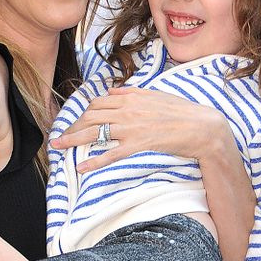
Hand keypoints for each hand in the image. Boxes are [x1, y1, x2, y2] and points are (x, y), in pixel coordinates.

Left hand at [50, 86, 228, 171]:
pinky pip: (110, 154)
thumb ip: (132, 93)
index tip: (75, 123)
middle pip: (90, 117)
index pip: (98, 103)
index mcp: (131, 97)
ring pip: (95, 133)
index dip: (82, 114)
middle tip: (60, 138)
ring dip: (73, 140)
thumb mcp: (155, 94)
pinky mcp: (138, 144)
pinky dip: (93, 161)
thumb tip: (113, 92)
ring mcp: (131, 127)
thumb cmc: (181, 111)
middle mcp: (127, 110)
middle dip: (72, 127)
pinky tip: (80, 167)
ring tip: (58, 148)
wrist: (201, 126)